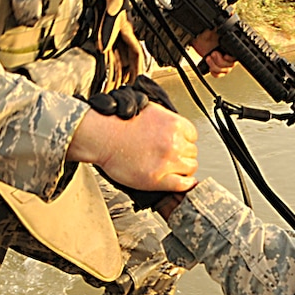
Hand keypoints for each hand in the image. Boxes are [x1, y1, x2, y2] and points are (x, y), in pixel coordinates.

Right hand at [68, 102, 198, 193]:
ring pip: (190, 168)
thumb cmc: (119, 123)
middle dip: (182, 154)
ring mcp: (167, 162)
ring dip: (182, 168)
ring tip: (169, 167)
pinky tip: (182, 181)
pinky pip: (182, 184)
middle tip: (169, 156)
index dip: (184, 141)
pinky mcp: (157, 179)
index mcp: (174, 124)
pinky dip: (185, 184)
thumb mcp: (150, 110)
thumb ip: (167, 119)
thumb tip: (176, 128)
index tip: (177, 145)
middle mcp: (174, 142)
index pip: (193, 136)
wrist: (102, 136)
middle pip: (192, 152)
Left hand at [190, 30, 236, 75]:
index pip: (237, 56)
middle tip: (213, 53)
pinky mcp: (216, 67)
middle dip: (221, 61)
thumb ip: (219, 28)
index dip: (231, 58)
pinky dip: (214, 72)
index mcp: (230, 46)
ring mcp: (223, 63)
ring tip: (208, 58)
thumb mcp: (213, 29)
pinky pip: (219, 74)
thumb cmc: (206, 33)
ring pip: (225, 71)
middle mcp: (229, 55)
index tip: (225, 55)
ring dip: (215, 66)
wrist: (197, 40)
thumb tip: (223, 23)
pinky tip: (209, 68)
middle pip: (231, 65)